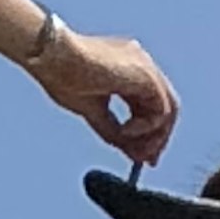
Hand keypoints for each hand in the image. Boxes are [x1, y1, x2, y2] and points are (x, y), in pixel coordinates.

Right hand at [32, 26, 178, 165]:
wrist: (51, 56)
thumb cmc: (62, 75)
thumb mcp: (92, 110)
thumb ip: (113, 129)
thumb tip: (130, 152)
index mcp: (128, 68)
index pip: (151, 104)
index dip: (151, 132)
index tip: (144, 155)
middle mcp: (140, 64)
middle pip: (165, 108)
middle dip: (158, 138)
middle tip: (148, 161)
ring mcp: (145, 67)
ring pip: (168, 110)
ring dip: (152, 137)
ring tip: (131, 147)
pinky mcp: (145, 74)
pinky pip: (161, 110)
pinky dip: (147, 128)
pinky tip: (126, 131)